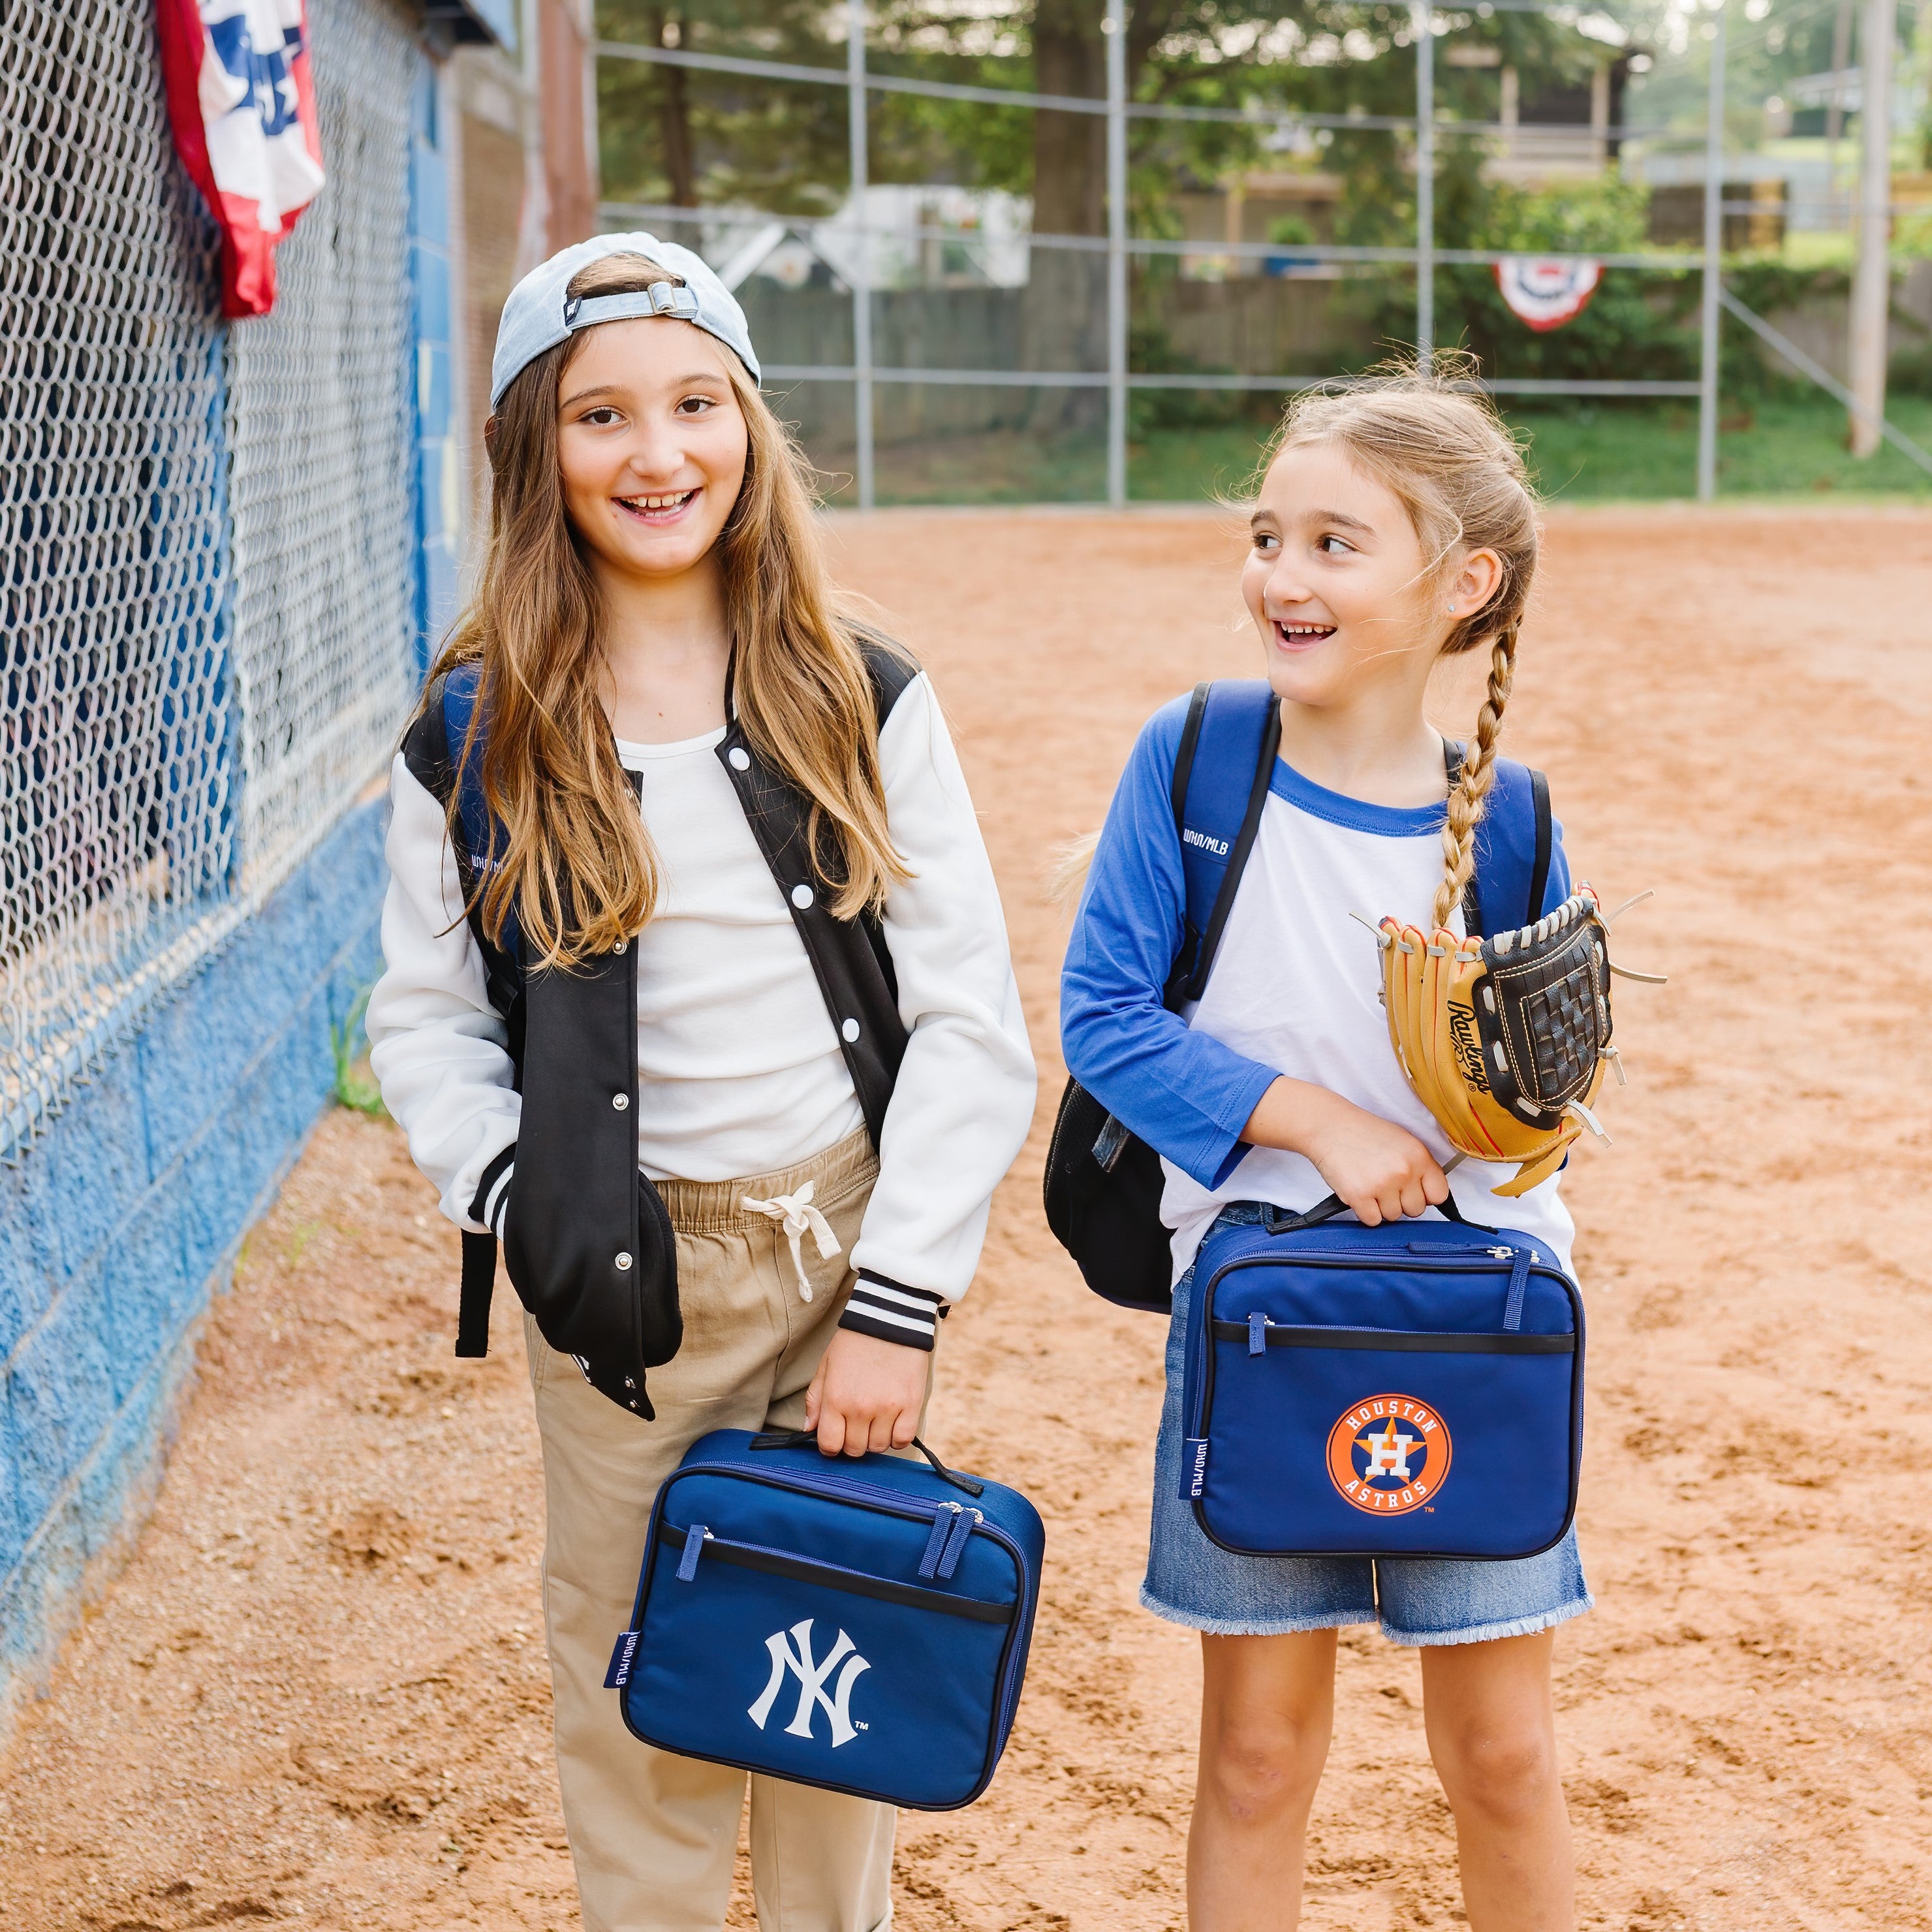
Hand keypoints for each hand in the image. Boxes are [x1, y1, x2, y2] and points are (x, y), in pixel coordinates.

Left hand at [804, 1328, 928, 1456]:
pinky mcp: (911, 1405)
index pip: (829, 1445)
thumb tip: (808, 1428)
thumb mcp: (827, 1365)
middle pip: (854, 1449)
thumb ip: (815, 1399)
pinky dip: (897, 1437)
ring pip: (878, 1447)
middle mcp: (860, 1408)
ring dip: (874, 1438)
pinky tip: (893, 1423)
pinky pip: (903, 1439)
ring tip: (875, 1419)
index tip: (836, 1436)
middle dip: (852, 1441)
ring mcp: (887, 1408)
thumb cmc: (854, 1341)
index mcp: (835, 1398)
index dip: (831, 1446)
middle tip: (856, 1425)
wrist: (889, 1318)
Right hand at [1242, 1077, 1447, 1226]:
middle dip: (1400, 1201)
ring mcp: (1382, 1184)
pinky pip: (1372, 1221)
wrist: (1328, 1126)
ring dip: (1380, 1206)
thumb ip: (1419, 1166)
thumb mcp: (1402, 1141)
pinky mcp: (1360, 1196)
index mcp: (1418, 1155)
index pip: (1439, 1194)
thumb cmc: (1363, 1133)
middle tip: (1384, 1184)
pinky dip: (1364, 1211)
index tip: (1414, 1190)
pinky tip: (1359, 1191)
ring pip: (1393, 1216)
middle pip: (1416, 1210)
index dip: (1425, 1195)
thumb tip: (1429, 1193)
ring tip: (1369, 1183)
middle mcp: (1404, 1171)